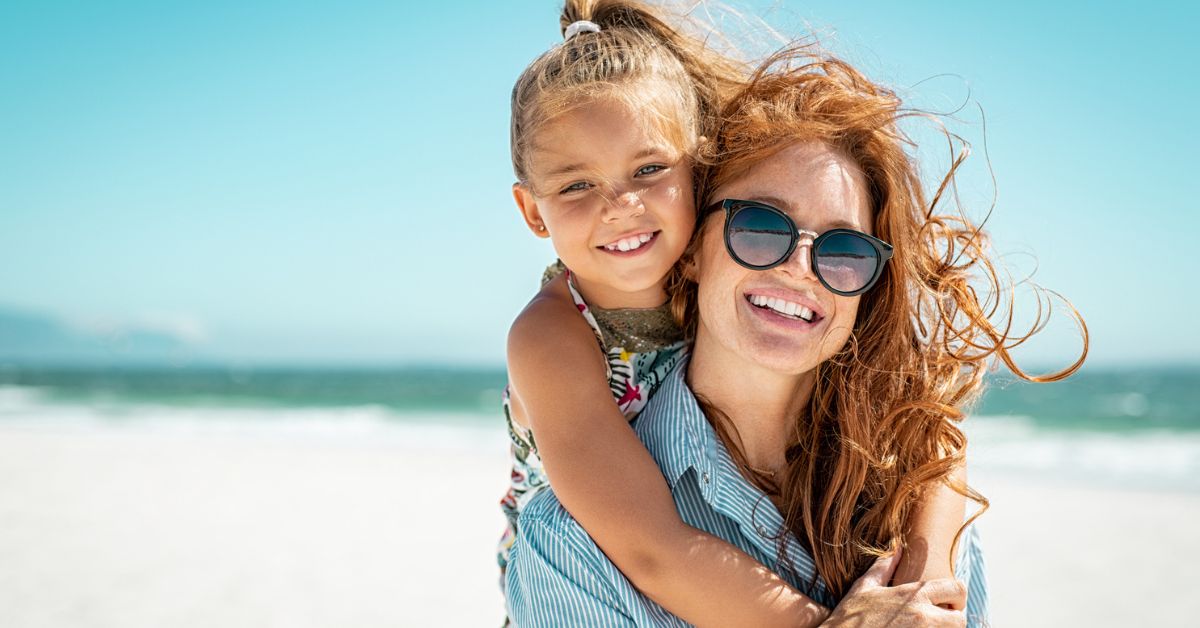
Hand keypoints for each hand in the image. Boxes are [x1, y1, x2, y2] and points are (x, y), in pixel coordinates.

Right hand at [821, 547, 966, 627]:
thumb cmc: (850, 616)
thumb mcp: (865, 586)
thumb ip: (884, 566)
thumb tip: (895, 547)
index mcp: (914, 595)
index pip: (957, 589)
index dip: (956, 597)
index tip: (946, 604)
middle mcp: (923, 616)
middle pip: (960, 620)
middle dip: (952, 620)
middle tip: (938, 621)